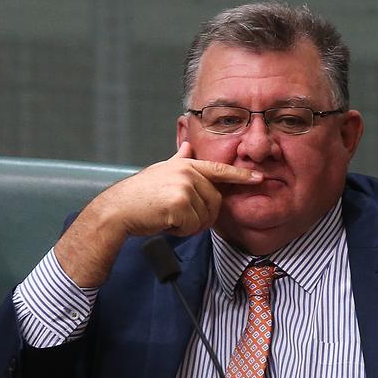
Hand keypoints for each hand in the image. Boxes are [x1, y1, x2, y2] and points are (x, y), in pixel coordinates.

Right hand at [54, 142, 262, 285]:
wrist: (118, 210)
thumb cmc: (140, 194)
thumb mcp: (161, 170)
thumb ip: (178, 160)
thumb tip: (187, 145)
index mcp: (187, 165)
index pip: (220, 170)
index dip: (241, 175)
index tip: (259, 178)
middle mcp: (188, 173)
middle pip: (215, 202)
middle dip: (201, 216)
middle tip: (177, 216)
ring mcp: (184, 187)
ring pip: (205, 217)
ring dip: (190, 225)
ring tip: (169, 217)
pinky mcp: (179, 204)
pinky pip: (193, 226)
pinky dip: (181, 231)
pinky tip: (165, 223)